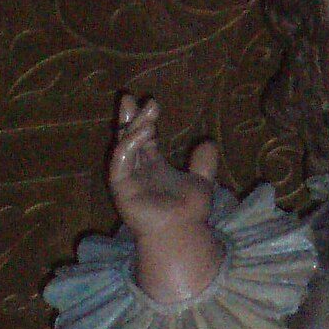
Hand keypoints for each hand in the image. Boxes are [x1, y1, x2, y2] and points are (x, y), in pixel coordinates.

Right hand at [107, 94, 222, 304]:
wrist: (184, 231)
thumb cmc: (190, 212)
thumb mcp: (201, 182)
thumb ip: (203, 164)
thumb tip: (208, 143)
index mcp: (152, 167)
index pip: (144, 138)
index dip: (146, 120)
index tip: (152, 103)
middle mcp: (136, 170)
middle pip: (128, 138)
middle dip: (129, 118)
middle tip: (130, 97)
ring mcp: (126, 178)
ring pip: (124, 146)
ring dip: (133, 126)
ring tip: (146, 111)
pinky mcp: (120, 186)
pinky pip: (121, 160)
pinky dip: (130, 144)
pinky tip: (145, 132)